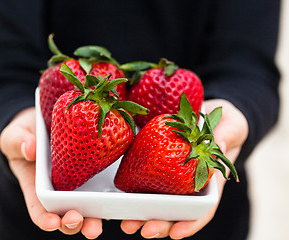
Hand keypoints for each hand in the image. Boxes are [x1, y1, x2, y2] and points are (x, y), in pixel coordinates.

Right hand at [0, 107, 102, 238]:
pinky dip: (111, 196)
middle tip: (80, 222)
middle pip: (67, 215)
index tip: (53, 223)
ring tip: (99, 223)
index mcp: (36, 186)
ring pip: (88, 207)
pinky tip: (119, 199)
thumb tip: (30, 149)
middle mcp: (60, 190)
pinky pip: (105, 186)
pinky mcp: (96, 172)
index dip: (46, 220)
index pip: (40, 210)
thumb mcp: (15, 135)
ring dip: (94, 218)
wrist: (46, 122)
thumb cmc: (25, 133)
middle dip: (74, 224)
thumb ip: (18, 142)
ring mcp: (79, 184)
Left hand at [120, 99, 248, 238]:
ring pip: (156, 201)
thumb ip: (228, 134)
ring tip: (126, 223)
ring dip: (142, 215)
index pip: (202, 207)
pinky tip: (120, 198)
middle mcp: (188, 183)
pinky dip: (133, 190)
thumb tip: (218, 144)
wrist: (203, 116)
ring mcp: (170, 175)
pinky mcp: (156, 163)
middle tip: (144, 230)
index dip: (190, 223)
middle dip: (160, 224)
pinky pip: (144, 178)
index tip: (176, 233)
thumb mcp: (232, 124)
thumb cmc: (222, 122)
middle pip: (175, 211)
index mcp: (210, 180)